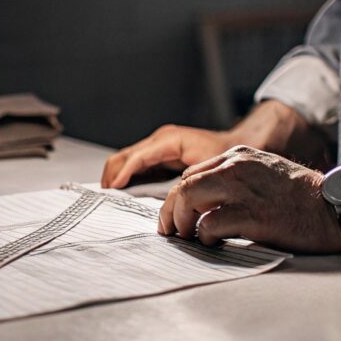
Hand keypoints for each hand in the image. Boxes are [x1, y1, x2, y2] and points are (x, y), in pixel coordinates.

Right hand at [101, 124, 235, 188]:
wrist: (236, 144)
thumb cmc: (224, 157)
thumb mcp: (205, 171)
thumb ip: (182, 184)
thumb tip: (163, 200)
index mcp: (170, 140)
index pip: (137, 157)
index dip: (123, 174)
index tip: (113, 189)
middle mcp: (160, 139)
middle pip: (124, 155)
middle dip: (112, 175)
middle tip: (105, 196)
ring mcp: (156, 144)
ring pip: (124, 159)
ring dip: (115, 176)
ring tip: (109, 195)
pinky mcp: (157, 152)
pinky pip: (133, 163)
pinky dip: (124, 175)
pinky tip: (121, 190)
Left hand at [158, 146, 340, 253]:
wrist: (337, 207)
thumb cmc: (302, 198)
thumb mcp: (263, 175)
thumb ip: (234, 181)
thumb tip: (201, 205)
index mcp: (238, 156)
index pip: (191, 174)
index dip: (178, 198)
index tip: (176, 216)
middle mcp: (236, 167)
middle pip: (183, 186)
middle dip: (170, 211)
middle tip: (170, 231)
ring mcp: (242, 189)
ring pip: (187, 199)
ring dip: (181, 222)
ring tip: (188, 237)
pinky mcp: (251, 214)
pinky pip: (208, 225)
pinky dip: (204, 237)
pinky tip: (212, 243)